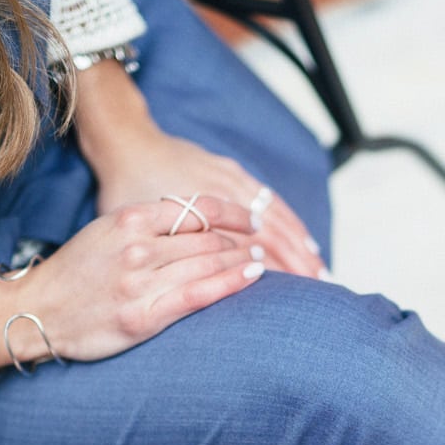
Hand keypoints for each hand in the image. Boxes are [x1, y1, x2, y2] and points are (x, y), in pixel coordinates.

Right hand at [0, 197, 264, 366]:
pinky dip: (232, 282)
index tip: (252, 219)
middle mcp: (138, 246)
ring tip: (265, 261)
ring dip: (243, 260)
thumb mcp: (108, 232)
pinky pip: (200, 294)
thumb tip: (195, 221)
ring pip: (209, 263)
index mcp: (130, 220)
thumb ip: (149, 225)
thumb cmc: (75, 273)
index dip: (233, 213)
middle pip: (209, 236)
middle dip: (242, 240)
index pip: (197, 208)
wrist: (36, 311)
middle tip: (265, 244)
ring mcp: (141, 281)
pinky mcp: (144, 315)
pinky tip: (252, 276)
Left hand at [70, 61, 325, 279]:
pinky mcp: (234, 173)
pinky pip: (270, 202)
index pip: (243, 250)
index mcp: (198, 212)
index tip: (288, 301)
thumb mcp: (138, 224)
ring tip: (320, 274)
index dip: (267, 275)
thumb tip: (182, 284)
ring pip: (275, 219)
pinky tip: (305, 241)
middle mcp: (221, 195)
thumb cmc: (125, 189)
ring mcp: (231, 181)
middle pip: (269, 235)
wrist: (127, 142)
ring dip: (300, 248)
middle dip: (296, 266)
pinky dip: (291, 223)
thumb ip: (160, 249)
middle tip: (317, 294)